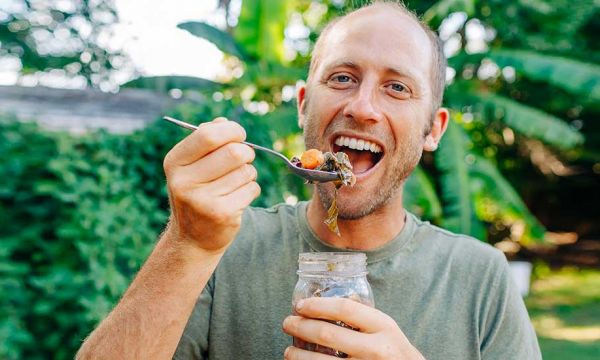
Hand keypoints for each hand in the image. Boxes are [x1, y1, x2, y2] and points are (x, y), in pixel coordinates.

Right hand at [163, 117, 260, 252]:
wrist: (192, 238)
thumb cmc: (197, 192)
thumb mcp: (192, 165)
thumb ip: (207, 140)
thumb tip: (225, 122)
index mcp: (175, 162)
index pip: (208, 135)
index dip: (231, 130)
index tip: (239, 135)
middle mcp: (184, 182)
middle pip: (234, 152)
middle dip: (246, 152)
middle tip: (244, 158)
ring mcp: (203, 201)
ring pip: (246, 171)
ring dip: (248, 173)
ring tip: (235, 182)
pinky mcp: (222, 214)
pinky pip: (252, 188)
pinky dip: (251, 189)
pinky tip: (237, 197)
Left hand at [282, 297, 424, 359]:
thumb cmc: (394, 351)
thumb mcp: (386, 328)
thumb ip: (362, 315)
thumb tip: (326, 300)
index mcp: (382, 326)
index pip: (344, 308)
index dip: (317, 305)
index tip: (300, 306)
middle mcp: (375, 349)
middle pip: (327, 334)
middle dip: (300, 327)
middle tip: (287, 323)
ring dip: (298, 356)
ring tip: (289, 351)